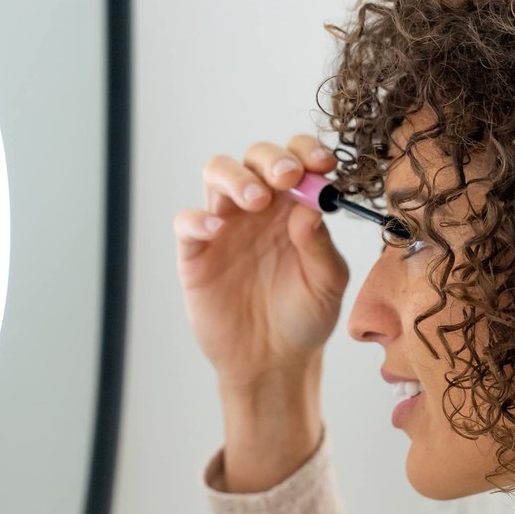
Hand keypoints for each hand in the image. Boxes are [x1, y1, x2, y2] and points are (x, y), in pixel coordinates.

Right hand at [174, 134, 350, 392]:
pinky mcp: (196, 253)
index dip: (307, 152)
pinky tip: (217, 230)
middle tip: (288, 177)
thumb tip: (311, 205)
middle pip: (256, 158)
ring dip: (236, 177)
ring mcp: (225, 227)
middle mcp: (259, 209)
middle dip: (272, 159)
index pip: (298, 160)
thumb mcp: (327, 284)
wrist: (272, 362)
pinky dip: (198, 219)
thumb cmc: (304, 318)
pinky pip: (187, 222)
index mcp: (294, 207)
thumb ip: (320, 245)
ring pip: (217, 174)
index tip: (322, 164)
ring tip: (255, 199)